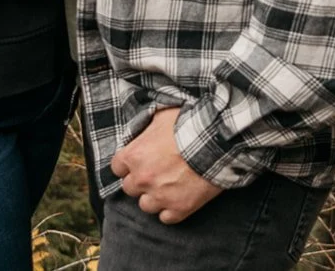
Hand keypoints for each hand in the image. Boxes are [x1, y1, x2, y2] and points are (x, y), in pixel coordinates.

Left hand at [110, 107, 222, 223]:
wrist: (217, 141)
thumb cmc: (189, 124)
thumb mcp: (162, 116)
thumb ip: (146, 127)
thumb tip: (142, 130)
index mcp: (134, 156)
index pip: (117, 167)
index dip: (127, 164)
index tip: (137, 161)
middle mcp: (142, 179)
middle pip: (129, 188)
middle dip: (140, 180)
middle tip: (155, 172)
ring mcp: (160, 196)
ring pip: (145, 205)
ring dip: (153, 197)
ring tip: (167, 186)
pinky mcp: (179, 208)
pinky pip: (166, 218)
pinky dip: (170, 210)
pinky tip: (178, 198)